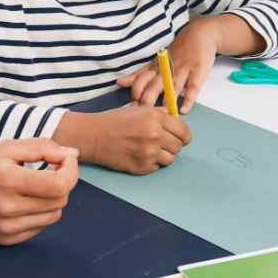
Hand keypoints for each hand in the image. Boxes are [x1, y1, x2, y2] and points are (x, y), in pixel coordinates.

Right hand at [0, 138, 77, 244]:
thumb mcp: (4, 148)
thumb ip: (40, 147)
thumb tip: (72, 153)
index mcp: (9, 181)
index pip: (59, 185)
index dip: (70, 171)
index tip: (64, 160)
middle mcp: (9, 208)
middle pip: (60, 201)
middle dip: (63, 182)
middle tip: (49, 170)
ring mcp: (8, 227)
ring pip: (54, 215)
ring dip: (53, 198)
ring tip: (37, 185)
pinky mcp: (7, 239)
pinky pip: (40, 227)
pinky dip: (41, 213)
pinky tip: (26, 200)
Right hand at [54, 106, 190, 174]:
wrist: (94, 136)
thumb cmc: (116, 121)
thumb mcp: (140, 110)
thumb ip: (160, 115)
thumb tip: (178, 123)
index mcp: (155, 117)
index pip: (183, 131)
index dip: (183, 135)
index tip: (180, 137)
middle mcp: (154, 135)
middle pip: (179, 146)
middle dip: (172, 145)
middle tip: (160, 143)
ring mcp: (149, 153)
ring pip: (171, 159)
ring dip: (163, 155)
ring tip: (148, 149)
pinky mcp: (143, 167)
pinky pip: (157, 167)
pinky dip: (152, 163)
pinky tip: (139, 155)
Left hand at [114, 19, 220, 112]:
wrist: (199, 34)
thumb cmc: (177, 52)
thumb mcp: (156, 62)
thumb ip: (139, 75)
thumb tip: (119, 83)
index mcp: (156, 69)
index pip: (140, 81)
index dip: (135, 95)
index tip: (132, 110)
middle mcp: (167, 70)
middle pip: (153, 86)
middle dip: (147, 101)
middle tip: (143, 117)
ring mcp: (182, 71)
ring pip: (172, 88)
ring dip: (166, 102)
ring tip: (162, 117)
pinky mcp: (197, 72)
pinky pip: (192, 87)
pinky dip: (189, 99)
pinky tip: (184, 110)